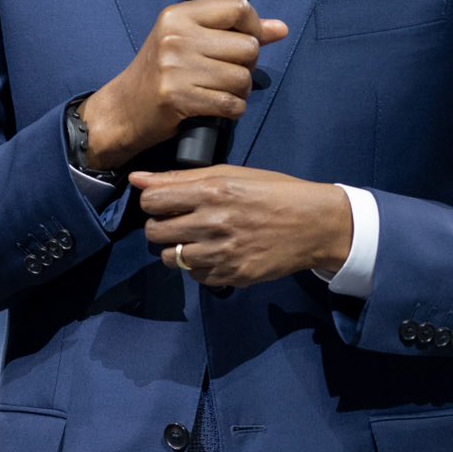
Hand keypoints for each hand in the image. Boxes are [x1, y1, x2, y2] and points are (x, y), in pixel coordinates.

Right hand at [79, 0, 287, 167]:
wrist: (124, 109)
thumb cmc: (160, 73)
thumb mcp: (188, 41)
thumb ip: (233, 31)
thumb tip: (281, 29)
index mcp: (178, 16)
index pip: (238, 7)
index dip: (254, 25)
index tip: (247, 41)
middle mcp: (177, 37)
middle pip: (248, 46)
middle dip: (247, 66)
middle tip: (229, 74)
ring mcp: (176, 68)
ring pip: (242, 78)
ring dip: (241, 91)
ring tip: (222, 92)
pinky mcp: (178, 97)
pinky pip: (231, 103)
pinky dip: (233, 110)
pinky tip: (219, 108)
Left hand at [131, 165, 352, 287]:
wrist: (314, 225)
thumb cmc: (273, 192)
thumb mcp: (231, 174)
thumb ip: (180, 178)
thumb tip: (137, 179)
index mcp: (212, 191)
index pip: (152, 201)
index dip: (153, 202)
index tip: (166, 203)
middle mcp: (213, 223)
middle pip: (155, 232)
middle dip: (161, 226)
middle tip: (180, 222)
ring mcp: (222, 254)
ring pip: (171, 259)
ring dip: (178, 249)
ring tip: (197, 239)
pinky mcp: (232, 276)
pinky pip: (196, 277)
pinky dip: (200, 267)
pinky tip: (216, 254)